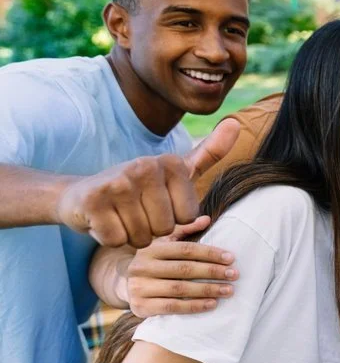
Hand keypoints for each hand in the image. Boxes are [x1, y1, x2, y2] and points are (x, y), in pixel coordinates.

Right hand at [55, 118, 239, 247]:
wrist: (81, 194)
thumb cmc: (138, 189)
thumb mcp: (177, 170)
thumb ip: (209, 152)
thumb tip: (235, 123)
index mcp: (170, 163)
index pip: (188, 216)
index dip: (172, 220)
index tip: (157, 205)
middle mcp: (145, 167)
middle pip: (165, 227)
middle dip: (150, 230)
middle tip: (136, 213)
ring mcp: (117, 182)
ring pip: (141, 236)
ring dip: (130, 235)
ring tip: (121, 216)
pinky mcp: (93, 200)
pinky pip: (115, 239)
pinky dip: (109, 238)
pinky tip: (103, 221)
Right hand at [121, 215, 237, 317]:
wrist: (125, 285)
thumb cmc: (153, 262)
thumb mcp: (164, 244)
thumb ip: (184, 230)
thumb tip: (207, 219)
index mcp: (150, 249)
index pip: (185, 249)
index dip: (210, 253)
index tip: (231, 258)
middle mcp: (142, 267)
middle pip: (184, 269)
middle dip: (213, 271)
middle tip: (234, 274)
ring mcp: (139, 288)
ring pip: (180, 288)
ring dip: (208, 290)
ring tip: (228, 290)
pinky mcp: (141, 307)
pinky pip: (172, 307)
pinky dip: (194, 306)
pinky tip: (212, 304)